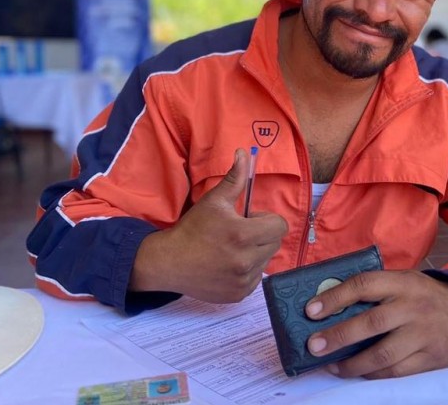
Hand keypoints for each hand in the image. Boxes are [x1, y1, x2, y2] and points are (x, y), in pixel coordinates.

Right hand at [130, 149, 287, 302]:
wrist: (169, 262)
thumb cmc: (192, 229)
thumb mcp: (214, 201)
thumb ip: (234, 178)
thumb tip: (244, 153)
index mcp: (242, 235)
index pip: (279, 226)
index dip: (264, 219)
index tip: (247, 219)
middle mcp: (246, 261)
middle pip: (275, 242)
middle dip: (262, 234)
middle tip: (238, 233)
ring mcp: (243, 281)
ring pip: (266, 260)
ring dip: (256, 252)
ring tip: (232, 248)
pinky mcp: (239, 295)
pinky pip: (257, 277)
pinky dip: (248, 270)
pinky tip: (228, 264)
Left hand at [304, 270, 447, 378]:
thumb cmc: (423, 296)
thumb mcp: (403, 281)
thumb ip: (374, 290)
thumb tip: (328, 303)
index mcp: (402, 282)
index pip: (364, 285)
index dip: (335, 298)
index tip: (311, 310)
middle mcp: (413, 307)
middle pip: (371, 323)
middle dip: (338, 336)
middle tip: (313, 346)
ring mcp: (425, 334)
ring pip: (383, 355)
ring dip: (352, 364)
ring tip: (331, 365)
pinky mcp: (434, 359)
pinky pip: (398, 372)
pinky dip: (374, 375)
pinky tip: (359, 373)